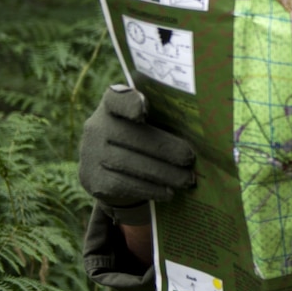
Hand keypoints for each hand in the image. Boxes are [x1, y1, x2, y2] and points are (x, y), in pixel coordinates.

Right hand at [78, 84, 195, 208]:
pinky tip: (168, 192)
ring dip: (162, 173)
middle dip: (165, 150)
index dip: (129, 102)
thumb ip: (165, 118)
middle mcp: (96, 126)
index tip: (142, 109)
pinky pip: (122, 184)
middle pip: (132, 136)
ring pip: (129, 163)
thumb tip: (201, 134)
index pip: (117, 98)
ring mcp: (90, 153)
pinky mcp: (92, 178)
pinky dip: (149, 189)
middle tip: (190, 159)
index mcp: (112, 104)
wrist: (111, 167)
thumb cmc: (142, 137)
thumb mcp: (150, 122)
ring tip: (186, 180)